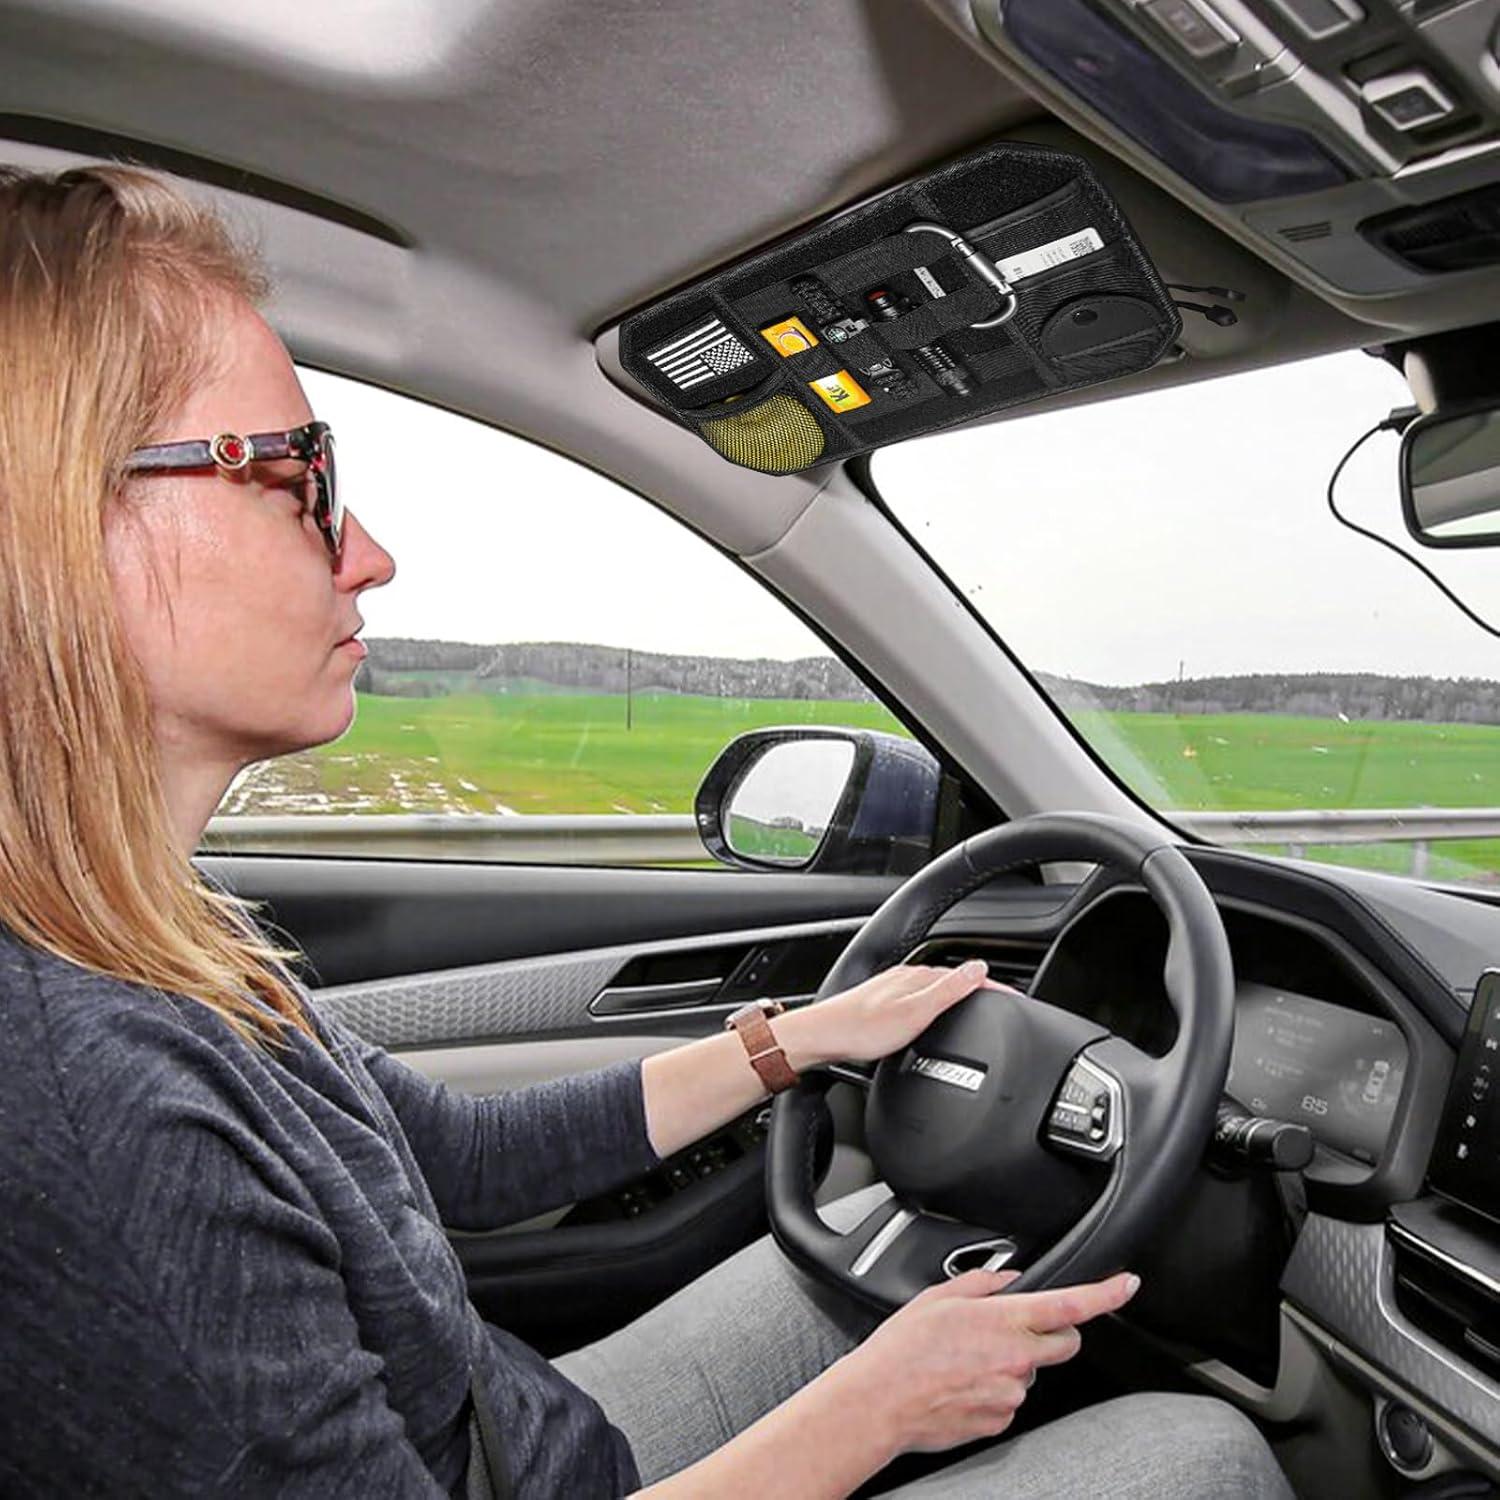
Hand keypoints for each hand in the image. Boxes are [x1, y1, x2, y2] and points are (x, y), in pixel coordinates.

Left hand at [780, 961, 1011, 1070]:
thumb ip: (949, 990)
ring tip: (978, 1008)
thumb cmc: (862, 1029)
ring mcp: (895, 990)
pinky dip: (940, 1008)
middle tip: (1004, 1002)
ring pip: (938, 991)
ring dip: (960, 997)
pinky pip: (923, 1001)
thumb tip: (980, 967)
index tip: (1017, 998)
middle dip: (981, 989)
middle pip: (955, 980)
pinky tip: (936, 1020)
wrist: (823, 1038)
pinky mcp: (885, 1006)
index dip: (995, 987)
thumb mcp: (915, 1011)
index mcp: (919, 977)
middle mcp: (908, 978)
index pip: (968, 976)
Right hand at [832, 1267, 1140, 1458]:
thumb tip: (1008, 1280)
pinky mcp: (1001, 1421)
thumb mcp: (938, 1297)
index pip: (1071, 1305)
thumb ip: (983, 1283)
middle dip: (1053, 1332)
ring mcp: (1011, 1394)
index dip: (1106, 1293)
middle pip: (1066, 1343)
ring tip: (966, 1360)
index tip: (1127, 1284)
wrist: (880, 1402)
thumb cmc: (902, 1348)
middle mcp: (1016, 1359)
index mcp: (1004, 1320)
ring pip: (1033, 1373)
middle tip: (1015, 1328)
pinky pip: (1010, 1400)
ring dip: (1013, 1363)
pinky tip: (962, 1383)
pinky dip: (994, 1390)